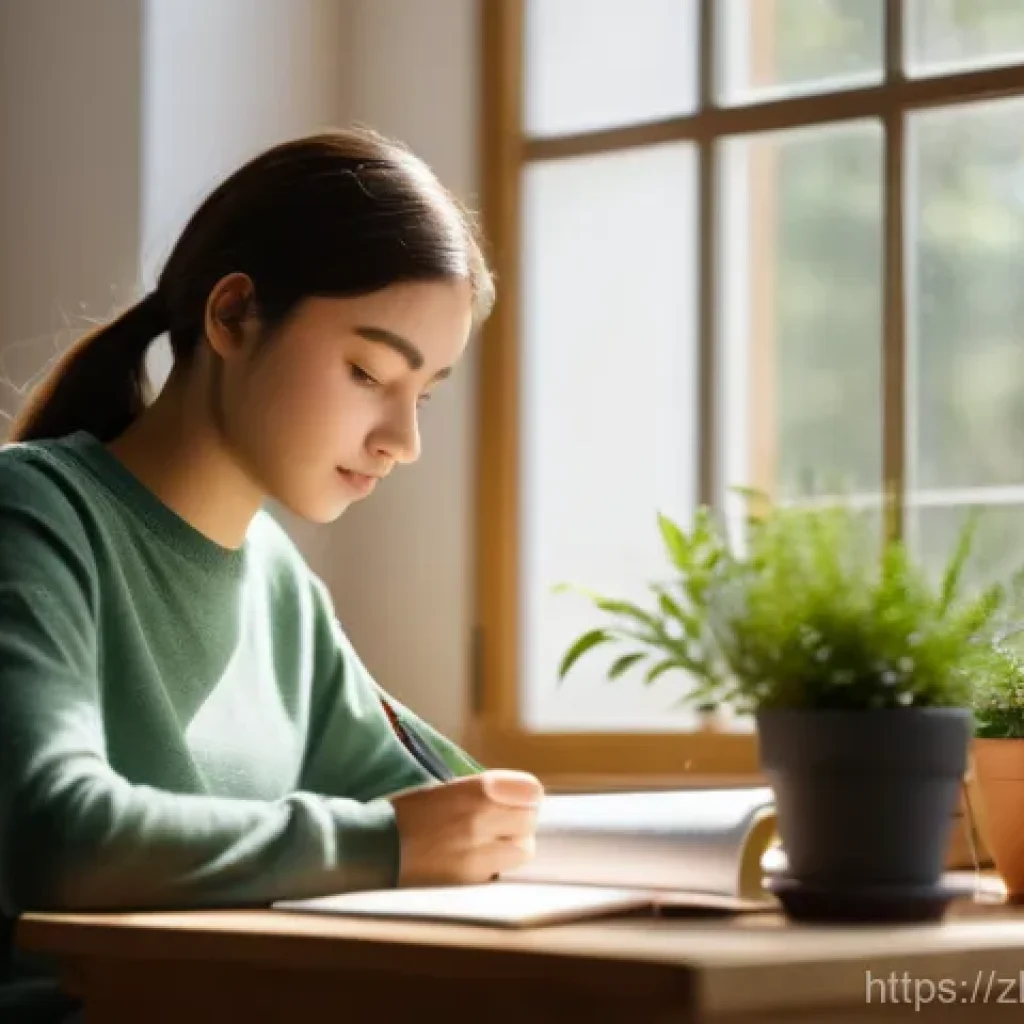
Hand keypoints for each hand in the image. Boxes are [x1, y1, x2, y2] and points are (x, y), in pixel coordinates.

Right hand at [388, 769, 543, 885]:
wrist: (372, 848)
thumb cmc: (405, 813)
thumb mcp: (445, 789)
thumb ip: (483, 792)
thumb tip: (514, 798)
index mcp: (478, 790)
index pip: (531, 791)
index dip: (525, 795)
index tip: (518, 798)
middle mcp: (484, 821)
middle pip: (530, 821)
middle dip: (520, 820)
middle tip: (502, 822)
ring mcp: (479, 855)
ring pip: (523, 850)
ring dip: (512, 846)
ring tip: (490, 844)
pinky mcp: (471, 883)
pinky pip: (500, 872)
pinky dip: (494, 867)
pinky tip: (474, 861)